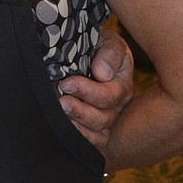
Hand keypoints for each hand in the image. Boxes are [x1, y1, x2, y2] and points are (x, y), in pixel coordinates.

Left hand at [58, 27, 133, 149]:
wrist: (79, 51)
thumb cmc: (95, 45)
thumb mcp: (107, 41)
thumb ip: (110, 53)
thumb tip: (103, 74)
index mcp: (121, 83)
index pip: (111, 95)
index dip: (89, 92)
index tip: (67, 83)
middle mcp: (117, 104)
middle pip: (105, 118)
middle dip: (81, 110)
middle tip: (61, 101)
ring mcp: (106, 118)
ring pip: (99, 131)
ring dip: (78, 123)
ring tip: (60, 112)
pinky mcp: (93, 128)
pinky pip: (93, 141)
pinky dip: (80, 136)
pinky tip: (64, 127)